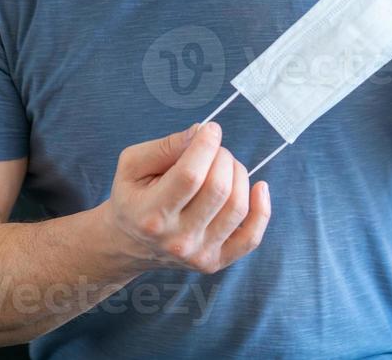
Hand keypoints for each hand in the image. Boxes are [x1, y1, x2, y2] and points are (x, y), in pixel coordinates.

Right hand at [102, 122, 270, 273]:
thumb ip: (165, 146)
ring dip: (239, 174)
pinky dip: (262, 209)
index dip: (206, 145)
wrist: (129, 244)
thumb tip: (200, 133)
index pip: (191, 176)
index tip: (210, 129)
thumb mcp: (132, 165)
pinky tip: (259, 187)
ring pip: (237, 206)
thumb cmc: (132, 197)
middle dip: (222, 156)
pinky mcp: (215, 261)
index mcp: (151, 214)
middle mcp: (176, 239)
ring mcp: (198, 254)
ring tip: (225, 165)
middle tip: (213, 149)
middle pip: (218, 188)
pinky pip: (251, 238)